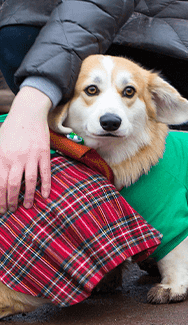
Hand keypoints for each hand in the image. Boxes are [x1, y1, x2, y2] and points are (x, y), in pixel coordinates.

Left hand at [0, 87, 52, 211]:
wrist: (28, 114)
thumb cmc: (11, 130)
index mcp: (1, 157)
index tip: (0, 208)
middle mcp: (15, 159)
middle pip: (13, 185)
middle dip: (11, 201)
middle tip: (11, 210)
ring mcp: (31, 157)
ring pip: (29, 181)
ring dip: (28, 196)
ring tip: (27, 206)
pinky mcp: (44, 154)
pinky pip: (45, 173)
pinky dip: (45, 185)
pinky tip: (45, 195)